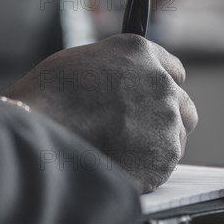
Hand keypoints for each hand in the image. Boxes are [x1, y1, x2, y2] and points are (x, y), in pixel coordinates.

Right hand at [5, 34, 197, 192]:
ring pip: (176, 137)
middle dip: (166, 119)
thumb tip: (122, 83)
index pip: (174, 70)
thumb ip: (116, 69)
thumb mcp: (83, 62)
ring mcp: (166, 120)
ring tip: (122, 152)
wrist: (40, 135)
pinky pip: (163, 166)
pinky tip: (119, 165)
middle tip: (140, 131)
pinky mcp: (163, 157)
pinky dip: (146, 169)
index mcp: (140, 53)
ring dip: (157, 145)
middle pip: (183, 106)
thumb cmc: (48, 97)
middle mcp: (161, 83)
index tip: (155, 99)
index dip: (162, 86)